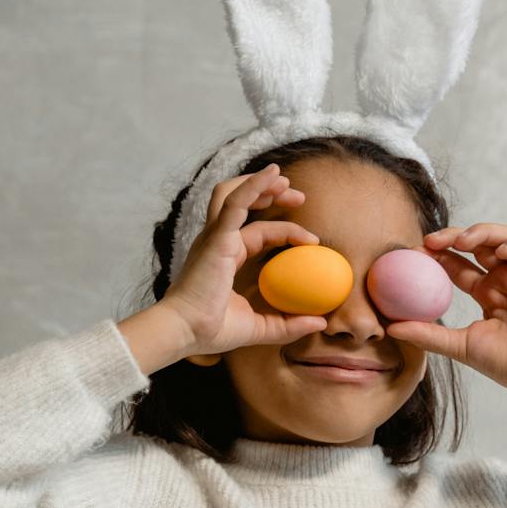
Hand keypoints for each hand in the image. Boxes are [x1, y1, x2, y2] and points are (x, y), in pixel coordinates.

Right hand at [160, 163, 328, 356]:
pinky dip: (253, 186)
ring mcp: (215, 237)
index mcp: (225, 256)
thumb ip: (289, 324)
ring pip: (234, 194)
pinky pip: (235, 202)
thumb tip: (321, 322)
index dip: (285, 229)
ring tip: (284, 180)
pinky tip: (272, 175)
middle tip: (300, 197)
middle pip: (245, 204)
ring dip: (261, 184)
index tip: (312, 241)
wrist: (185, 332)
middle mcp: (218, 241)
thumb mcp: (260, 328)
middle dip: (272, 194)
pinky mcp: (217, 237)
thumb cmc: (212, 330)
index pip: (258, 232)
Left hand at [385, 222, 506, 391]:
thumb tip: (390, 328)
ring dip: (481, 232)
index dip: (439, 255)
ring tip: (462, 241)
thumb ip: (426, 334)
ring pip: (503, 237)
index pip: (459, 264)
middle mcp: (504, 279)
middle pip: (478, 244)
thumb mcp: (457, 345)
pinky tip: (499, 252)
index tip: (417, 253)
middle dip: (454, 236)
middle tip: (431, 240)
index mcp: (486, 292)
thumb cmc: (502, 363)